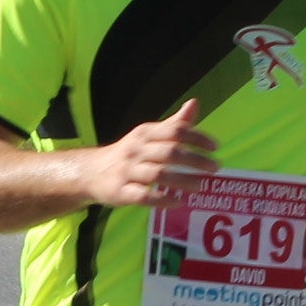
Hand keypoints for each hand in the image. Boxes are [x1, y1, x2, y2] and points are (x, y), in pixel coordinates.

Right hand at [87, 99, 217, 207]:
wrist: (90, 172)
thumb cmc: (128, 154)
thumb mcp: (148, 135)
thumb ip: (173, 124)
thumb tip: (195, 103)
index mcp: (144, 134)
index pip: (174, 131)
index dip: (197, 137)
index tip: (215, 147)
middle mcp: (135, 150)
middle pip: (169, 153)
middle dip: (195, 160)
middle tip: (215, 168)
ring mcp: (126, 172)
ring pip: (157, 175)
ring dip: (182, 180)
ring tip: (200, 186)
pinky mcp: (120, 192)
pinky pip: (142, 196)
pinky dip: (161, 199)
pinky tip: (177, 202)